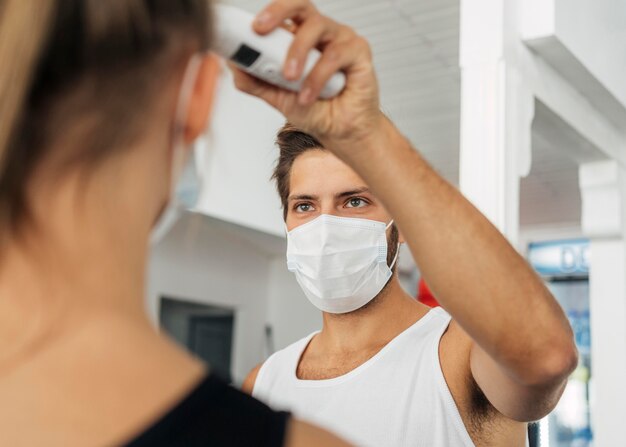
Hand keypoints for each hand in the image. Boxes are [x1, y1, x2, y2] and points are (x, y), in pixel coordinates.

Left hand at [229, 0, 383, 152]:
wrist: (340, 133)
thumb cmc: (314, 110)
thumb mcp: (276, 96)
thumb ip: (254, 79)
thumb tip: (233, 64)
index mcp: (299, 37)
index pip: (281, 15)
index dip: (264, 16)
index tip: (246, 29)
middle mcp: (320, 33)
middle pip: (300, 5)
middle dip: (277, 12)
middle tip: (260, 30)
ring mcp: (340, 39)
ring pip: (317, 27)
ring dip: (297, 52)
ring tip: (289, 78)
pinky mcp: (358, 51)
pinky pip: (336, 54)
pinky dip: (318, 76)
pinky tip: (308, 96)